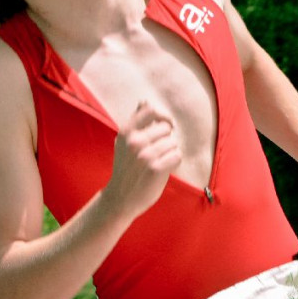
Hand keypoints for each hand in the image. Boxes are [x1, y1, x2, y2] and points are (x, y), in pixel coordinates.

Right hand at [102, 102, 181, 220]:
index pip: (150, 110)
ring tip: (158, 162)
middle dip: (166, 139)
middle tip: (157, 153)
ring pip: (173, 143)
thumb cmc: (125, 167)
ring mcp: (145, 155)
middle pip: (166, 128)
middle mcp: (135, 141)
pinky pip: (177, 156)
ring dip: (170, 152)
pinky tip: (164, 169)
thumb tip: (144, 101)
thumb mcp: (124, 142)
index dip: (162, 116)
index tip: (165, 126)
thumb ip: (136, 121)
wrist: (120, 198)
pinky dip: (174, 162)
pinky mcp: (156, 169)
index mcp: (126, 132)